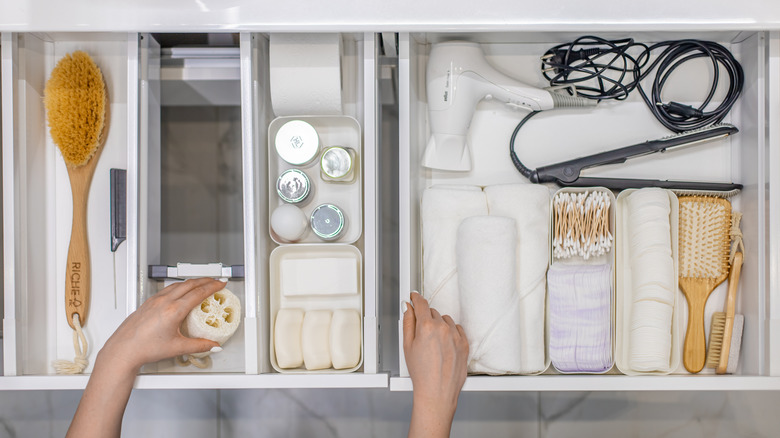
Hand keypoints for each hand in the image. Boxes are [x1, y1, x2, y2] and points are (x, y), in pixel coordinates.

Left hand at [98, 278, 222, 371]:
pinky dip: (179, 286)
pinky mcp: (148, 302)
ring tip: (201, 284)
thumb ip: (199, 346)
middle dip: (205, 280)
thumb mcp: (177, 348)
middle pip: (190, 284)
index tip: (220, 284)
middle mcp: (164, 302)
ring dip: (192, 282)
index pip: (198, 293)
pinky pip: (167, 288)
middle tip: (215, 281)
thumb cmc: (144, 348)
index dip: (212, 286)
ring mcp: (155, 300)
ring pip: (178, 284)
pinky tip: (180, 291)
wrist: (124, 350)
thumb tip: (213, 346)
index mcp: (173, 311)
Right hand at [404, 291, 467, 437]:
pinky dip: (450, 333)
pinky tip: (443, 345)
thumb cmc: (422, 373)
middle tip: (421, 334)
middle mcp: (443, 328)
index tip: (414, 296)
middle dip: (425, 318)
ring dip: (439, 325)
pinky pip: (457, 329)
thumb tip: (408, 308)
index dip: (416, 298)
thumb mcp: (407, 346)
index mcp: (427, 327)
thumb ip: (407, 323)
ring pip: (445, 320)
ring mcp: (456, 335)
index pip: (421, 303)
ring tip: (433, 344)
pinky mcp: (465, 343)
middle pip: (432, 312)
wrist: (437, 392)